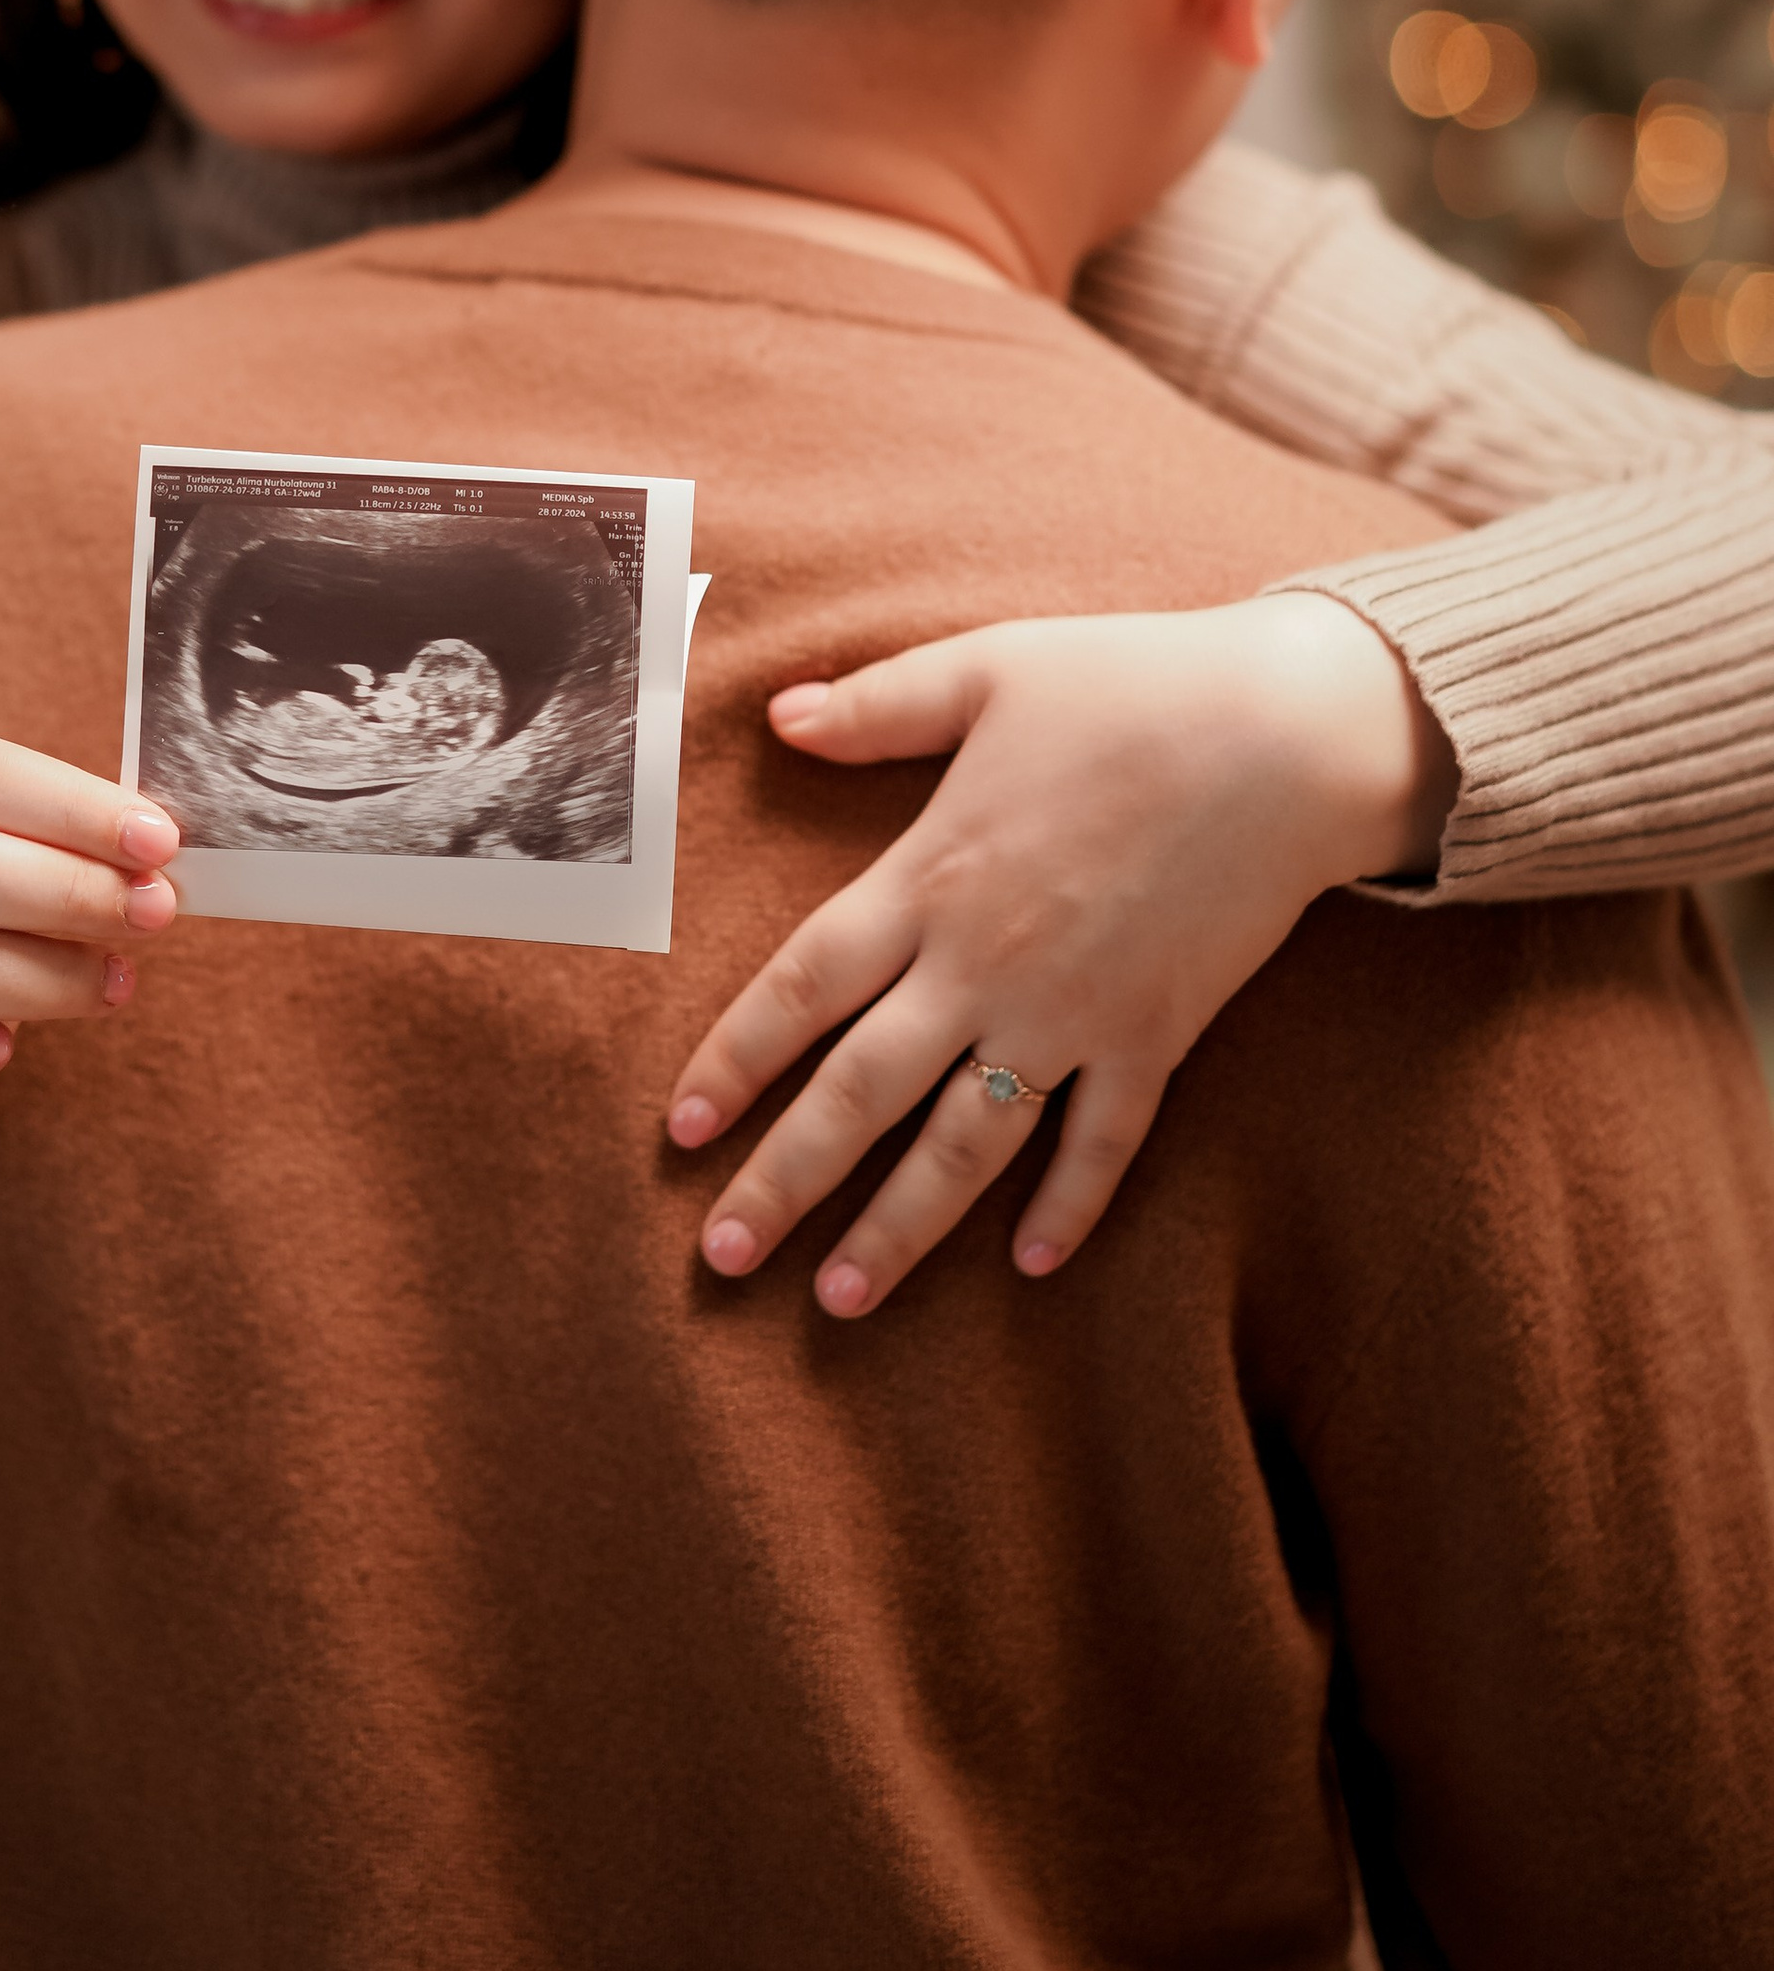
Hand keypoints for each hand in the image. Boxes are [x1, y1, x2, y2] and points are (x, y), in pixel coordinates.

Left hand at [667, 593, 1453, 1310]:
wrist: (1290, 734)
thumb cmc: (1133, 685)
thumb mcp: (987, 669)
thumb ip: (875, 706)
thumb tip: (775, 715)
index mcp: (930, 878)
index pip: (802, 991)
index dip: (734, 1063)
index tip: (680, 1132)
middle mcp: (987, 966)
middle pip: (862, 1095)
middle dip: (786, 1183)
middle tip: (722, 1257)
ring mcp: (1075, 1015)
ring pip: (967, 1146)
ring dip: (899, 1229)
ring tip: (839, 1301)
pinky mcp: (1158, 1037)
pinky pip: (1104, 1145)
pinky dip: (1068, 1209)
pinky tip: (1030, 1265)